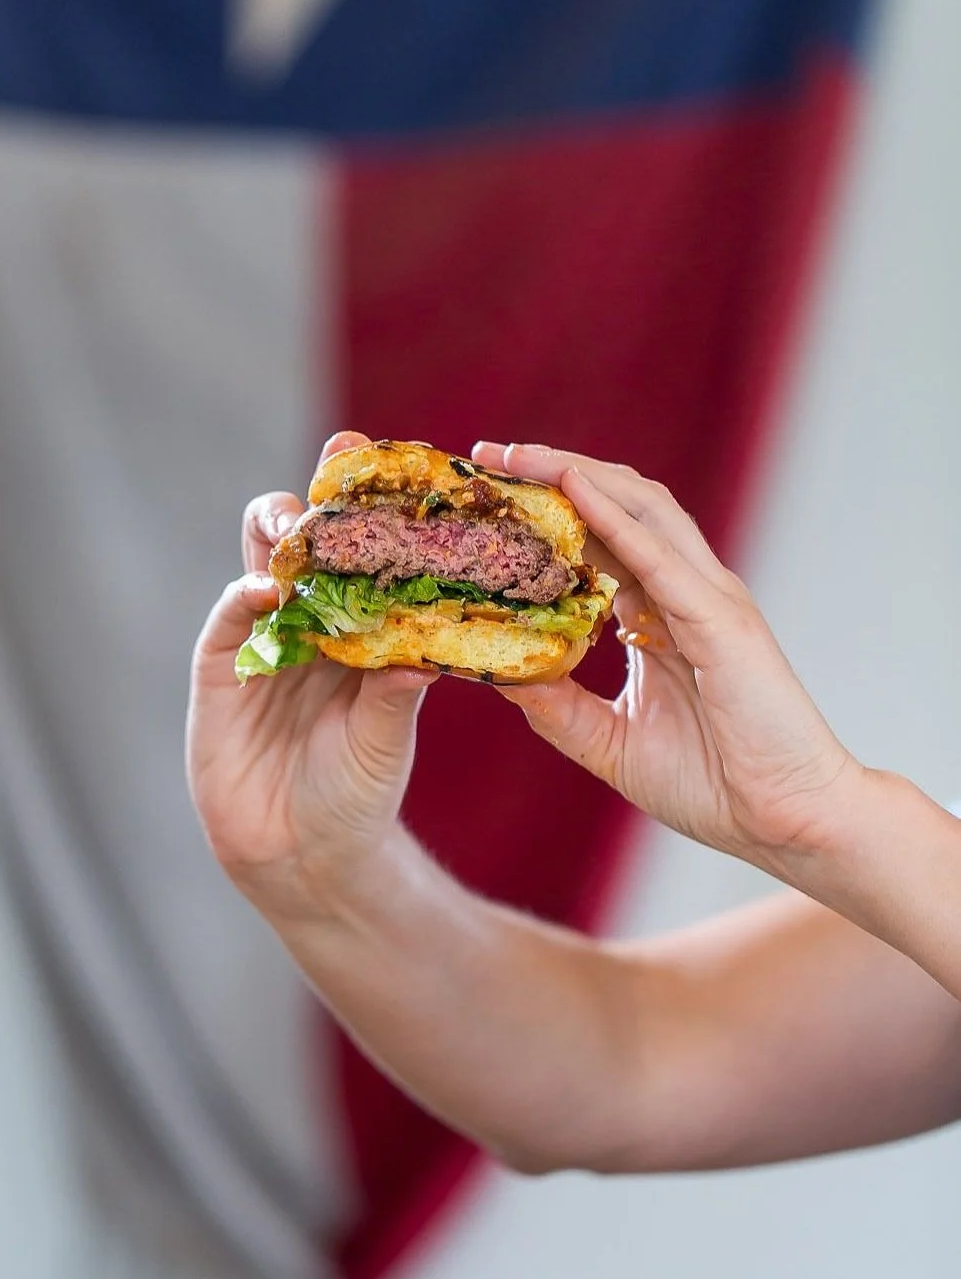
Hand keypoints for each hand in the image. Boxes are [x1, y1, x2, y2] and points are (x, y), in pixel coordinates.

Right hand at [186, 431, 436, 918]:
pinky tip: (263, 591)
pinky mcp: (218, 670)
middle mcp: (308, 620)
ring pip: (260, 563)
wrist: (304, 858)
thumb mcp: (386, 737)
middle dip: (319, 496)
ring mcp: (260, 639)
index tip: (395, 463)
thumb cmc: (357, 792)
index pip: (364, 551)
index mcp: (358, 624)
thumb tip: (428, 649)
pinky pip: (227, 621)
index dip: (373, 506)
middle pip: (307, 539)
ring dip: (276, 532)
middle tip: (340, 460)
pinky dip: (241, 599)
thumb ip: (397, 689)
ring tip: (296, 522)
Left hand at [472, 441, 862, 866]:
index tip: (490, 489)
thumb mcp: (611, 741)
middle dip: (553, 471)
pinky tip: (573, 491)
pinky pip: (660, 557)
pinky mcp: (721, 621)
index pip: (599, 536)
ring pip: (641, 509)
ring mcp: (708, 599)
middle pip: (617, 503)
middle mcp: (685, 592)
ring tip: (519, 456)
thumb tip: (499, 675)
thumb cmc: (716, 784)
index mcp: (661, 613)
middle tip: (489, 455)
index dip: (547, 507)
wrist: (789, 823)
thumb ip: (559, 706)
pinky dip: (614, 519)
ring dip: (577, 475)